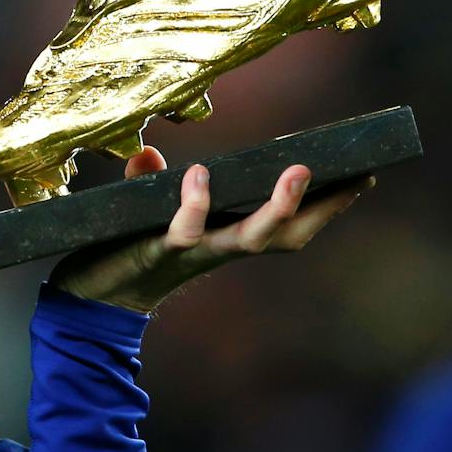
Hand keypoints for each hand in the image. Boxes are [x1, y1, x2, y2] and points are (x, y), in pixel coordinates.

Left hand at [46, 147, 373, 313]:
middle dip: (322, 209)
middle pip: (286, 236)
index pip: (291, 225)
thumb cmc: (122, 250)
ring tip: (296, 172)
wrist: (85, 298)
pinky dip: (192, 204)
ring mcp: (193, 253)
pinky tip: (198, 176)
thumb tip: (148, 154)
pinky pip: (183, 231)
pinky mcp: (157, 252)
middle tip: (354, 177)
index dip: (328, 206)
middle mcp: (220, 248)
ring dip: (275, 208)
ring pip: (248, 238)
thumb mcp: (142, 210)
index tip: (365, 174)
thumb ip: (150, 181)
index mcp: (228, 236)